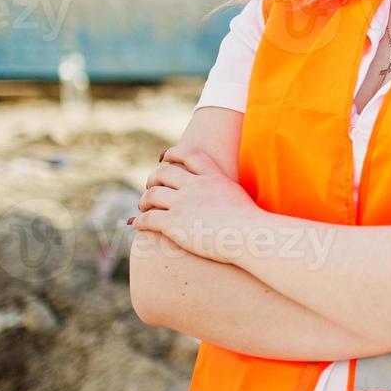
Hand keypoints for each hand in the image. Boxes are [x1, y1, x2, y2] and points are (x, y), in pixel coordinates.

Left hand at [132, 145, 263, 263]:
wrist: (250, 237)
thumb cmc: (254, 224)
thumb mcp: (240, 198)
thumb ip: (227, 193)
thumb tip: (227, 200)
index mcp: (214, 177)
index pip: (189, 154)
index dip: (173, 153)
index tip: (164, 156)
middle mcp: (196, 186)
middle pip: (164, 173)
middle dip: (153, 178)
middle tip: (151, 186)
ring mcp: (184, 204)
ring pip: (152, 194)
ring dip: (144, 200)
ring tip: (143, 206)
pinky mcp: (174, 224)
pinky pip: (148, 218)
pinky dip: (139, 220)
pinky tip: (136, 224)